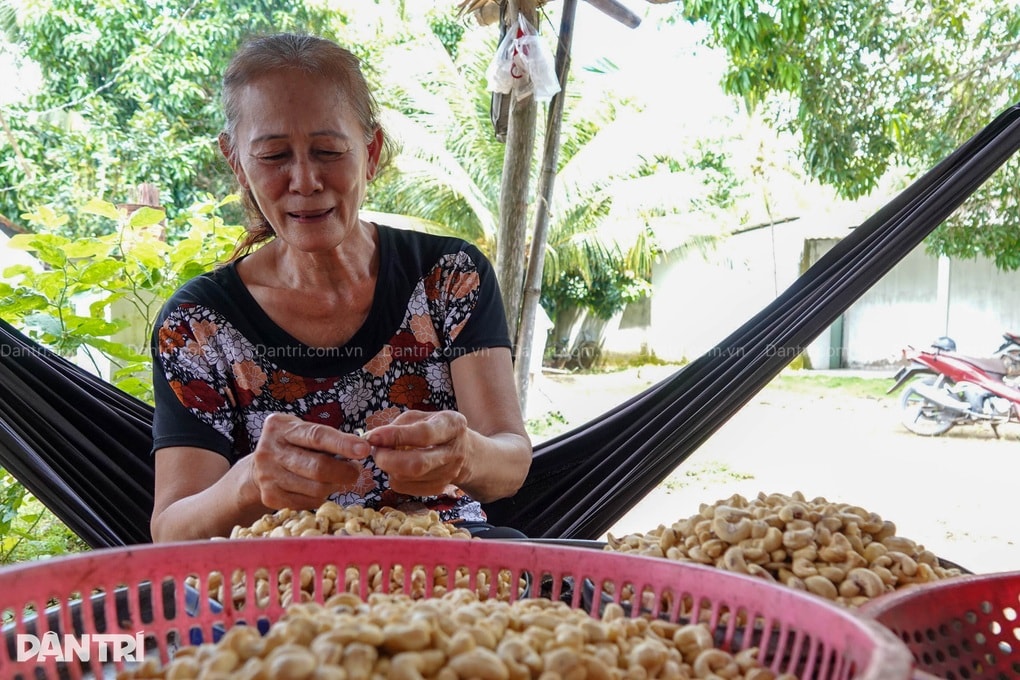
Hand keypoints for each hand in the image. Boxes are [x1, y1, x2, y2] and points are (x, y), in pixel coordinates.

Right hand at [248, 413, 370, 509]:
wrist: (258, 468)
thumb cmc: (291, 445)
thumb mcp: (302, 432)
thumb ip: (326, 438)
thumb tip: (360, 449)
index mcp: (280, 427)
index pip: (317, 436)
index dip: (343, 444)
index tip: (364, 449)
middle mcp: (270, 450)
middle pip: (318, 467)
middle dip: (345, 471)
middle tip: (356, 471)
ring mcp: (268, 475)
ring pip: (316, 488)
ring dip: (335, 485)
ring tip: (337, 479)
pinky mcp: (270, 497)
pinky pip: (308, 502)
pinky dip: (321, 497)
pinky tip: (320, 489)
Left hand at [364, 410, 470, 496]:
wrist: (464, 452)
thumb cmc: (436, 429)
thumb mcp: (422, 417)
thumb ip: (399, 425)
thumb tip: (373, 439)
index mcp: (452, 425)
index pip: (424, 434)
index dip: (396, 436)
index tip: (373, 436)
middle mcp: (454, 451)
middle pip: (417, 464)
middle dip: (388, 459)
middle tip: (376, 451)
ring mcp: (448, 473)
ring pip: (407, 478)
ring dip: (388, 467)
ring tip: (387, 455)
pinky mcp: (438, 488)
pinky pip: (405, 488)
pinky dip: (394, 477)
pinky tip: (397, 467)